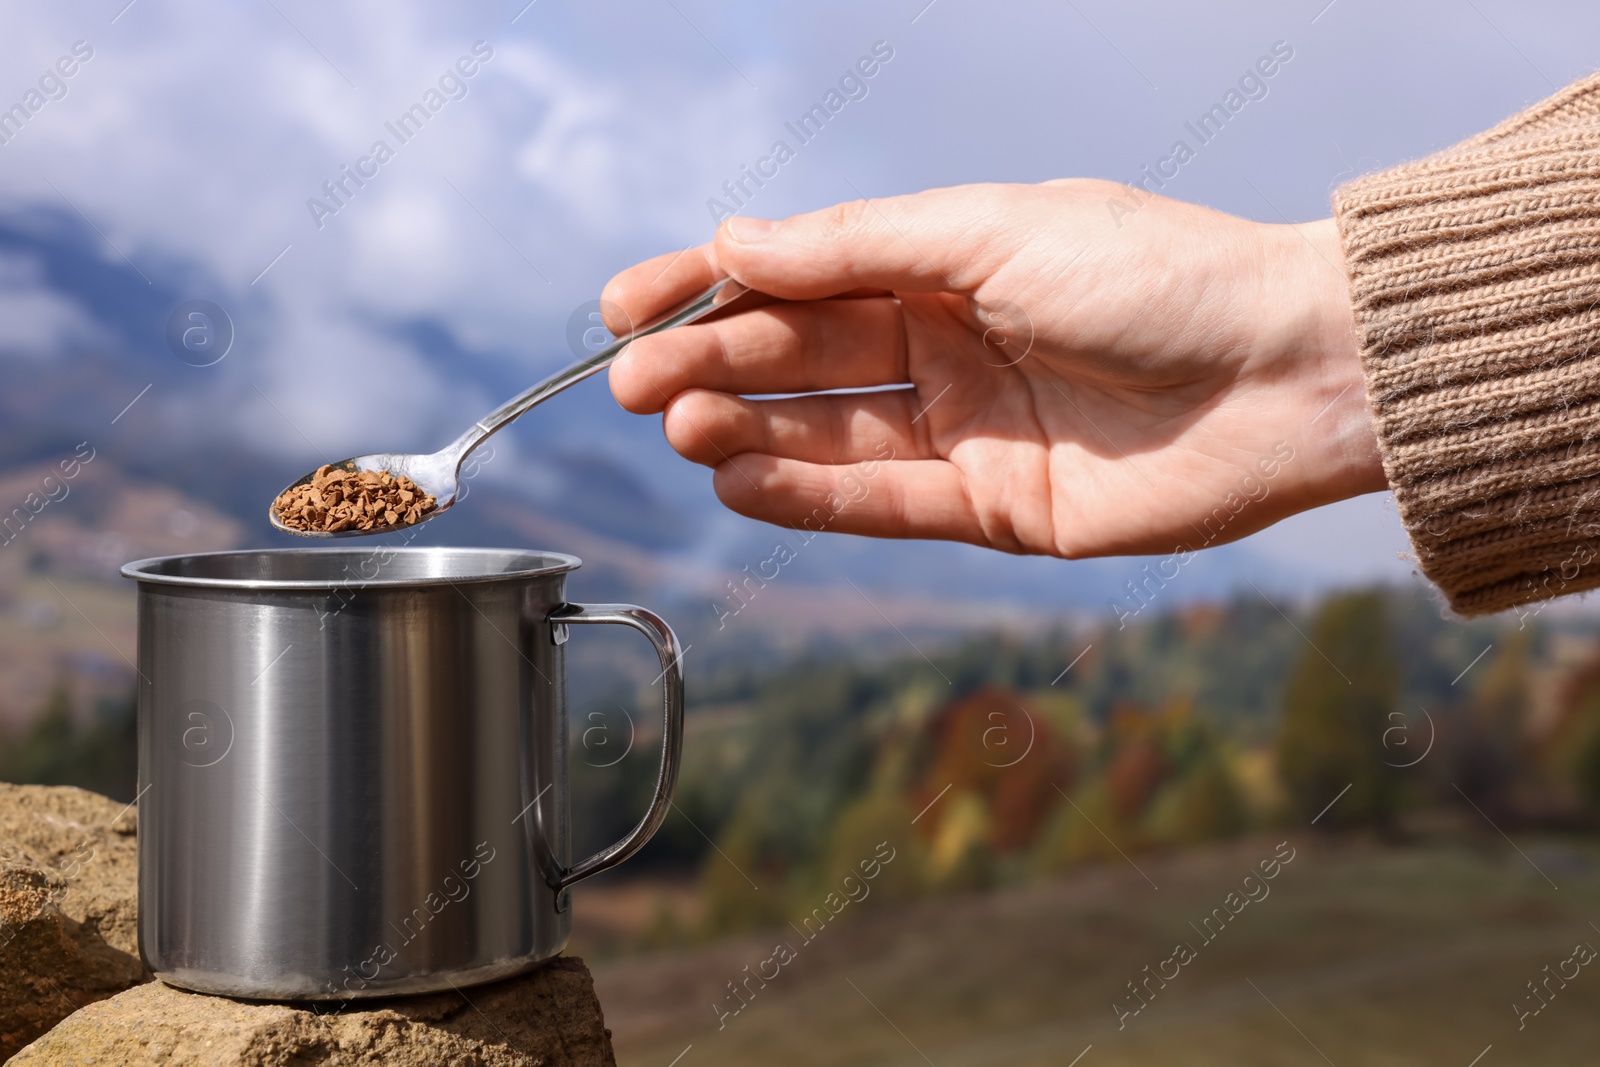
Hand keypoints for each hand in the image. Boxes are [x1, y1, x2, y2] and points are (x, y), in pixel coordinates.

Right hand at [602, 181, 1384, 557]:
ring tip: (677, 431)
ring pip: (833, 431)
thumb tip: (736, 240)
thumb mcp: (993, 232)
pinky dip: (812, 496)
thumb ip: (859, 245)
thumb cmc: (1157, 274)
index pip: (799, 271)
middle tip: (630, 385)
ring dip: (749, 430)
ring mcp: (970, 426)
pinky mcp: (997, 506)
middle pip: (804, 354)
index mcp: (946, 258)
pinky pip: (885, 502)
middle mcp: (949, 340)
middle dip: (713, 363)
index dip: (707, 287)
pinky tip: (740, 481)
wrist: (1288, 373)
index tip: (621, 307)